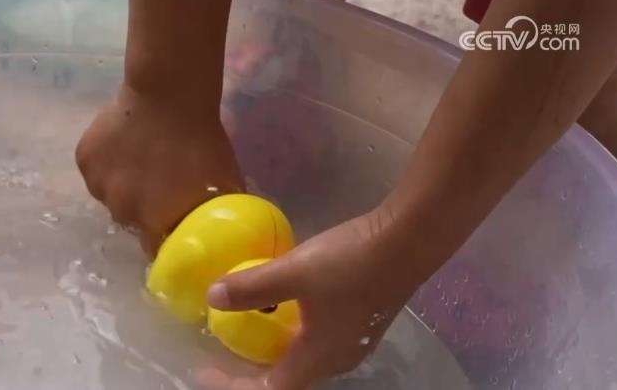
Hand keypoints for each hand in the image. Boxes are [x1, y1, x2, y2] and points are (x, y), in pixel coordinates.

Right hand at [75, 86, 244, 254]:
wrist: (171, 96)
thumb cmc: (203, 142)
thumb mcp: (220, 186)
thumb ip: (210, 216)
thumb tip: (217, 234)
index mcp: (153, 223)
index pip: (155, 248)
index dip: (164, 236)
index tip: (171, 221)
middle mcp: (122, 212)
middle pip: (130, 220)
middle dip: (143, 208)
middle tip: (159, 183)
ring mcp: (99, 186)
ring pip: (111, 195)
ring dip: (123, 185)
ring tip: (140, 160)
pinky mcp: (84, 160)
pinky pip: (96, 171)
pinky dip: (107, 163)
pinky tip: (124, 144)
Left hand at [200, 206, 431, 389]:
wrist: (408, 241)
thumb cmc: (350, 262)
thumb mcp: (294, 271)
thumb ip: (252, 287)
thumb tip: (212, 298)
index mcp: (318, 357)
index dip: (235, 386)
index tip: (207, 372)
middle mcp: (336, 359)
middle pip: (287, 379)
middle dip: (252, 373)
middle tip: (222, 354)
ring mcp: (352, 342)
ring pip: (304, 360)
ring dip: (273, 354)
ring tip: (248, 334)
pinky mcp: (361, 322)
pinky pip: (317, 342)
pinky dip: (292, 337)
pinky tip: (284, 311)